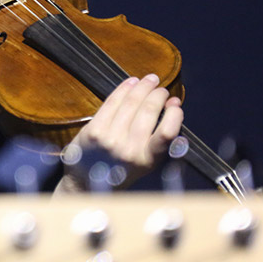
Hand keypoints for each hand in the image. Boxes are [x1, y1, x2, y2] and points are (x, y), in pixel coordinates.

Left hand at [64, 74, 182, 188]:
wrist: (87, 181)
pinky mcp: (94, 130)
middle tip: (161, 89)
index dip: (174, 113)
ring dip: (143, 87)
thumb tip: (174, 104)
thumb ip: (160, 136)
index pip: (167, 132)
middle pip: (148, 111)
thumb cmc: (121, 168)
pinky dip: (124, 89)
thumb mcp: (146, 160)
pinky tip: (131, 82)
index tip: (175, 103)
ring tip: (150, 80)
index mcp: (147, 160)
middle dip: (158, 95)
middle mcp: (129, 150)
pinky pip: (112, 102)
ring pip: (131, 103)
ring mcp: (110, 139)